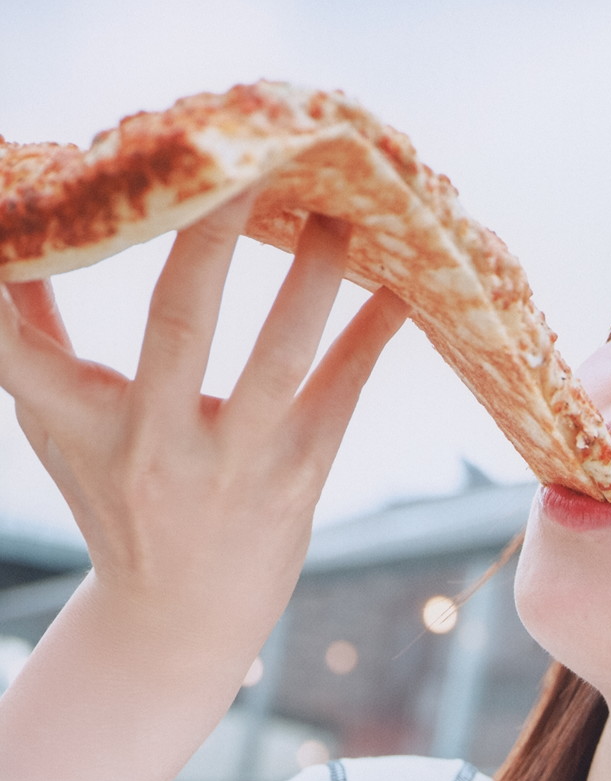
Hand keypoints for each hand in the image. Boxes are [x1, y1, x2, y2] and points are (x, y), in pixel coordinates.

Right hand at [0, 194, 405, 644]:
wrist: (181, 618)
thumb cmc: (117, 499)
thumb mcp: (59, 427)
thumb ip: (36, 334)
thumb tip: (13, 233)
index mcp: (88, 422)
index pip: (30, 347)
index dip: (16, 297)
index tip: (33, 220)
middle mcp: (160, 442)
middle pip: (181, 326)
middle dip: (209, 242)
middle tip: (241, 162)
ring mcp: (236, 464)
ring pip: (281, 362)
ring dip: (314, 282)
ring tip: (342, 212)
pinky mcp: (297, 480)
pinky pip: (339, 396)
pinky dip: (371, 340)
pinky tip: (402, 288)